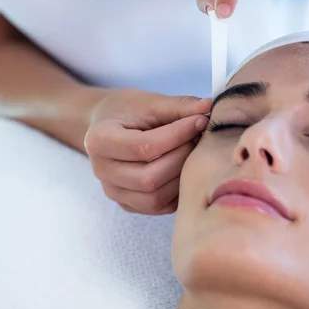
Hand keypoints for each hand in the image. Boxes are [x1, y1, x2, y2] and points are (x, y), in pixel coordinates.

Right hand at [84, 88, 210, 214]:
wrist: (106, 125)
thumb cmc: (127, 111)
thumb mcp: (149, 102)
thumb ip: (178, 106)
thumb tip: (209, 106)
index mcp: (99, 140)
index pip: (144, 146)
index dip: (178, 135)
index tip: (200, 121)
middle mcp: (101, 170)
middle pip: (149, 178)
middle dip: (181, 158)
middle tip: (198, 138)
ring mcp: (112, 191)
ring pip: (154, 197)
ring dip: (181, 176)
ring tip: (192, 153)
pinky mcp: (126, 203)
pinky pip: (158, 207)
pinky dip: (176, 191)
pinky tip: (184, 169)